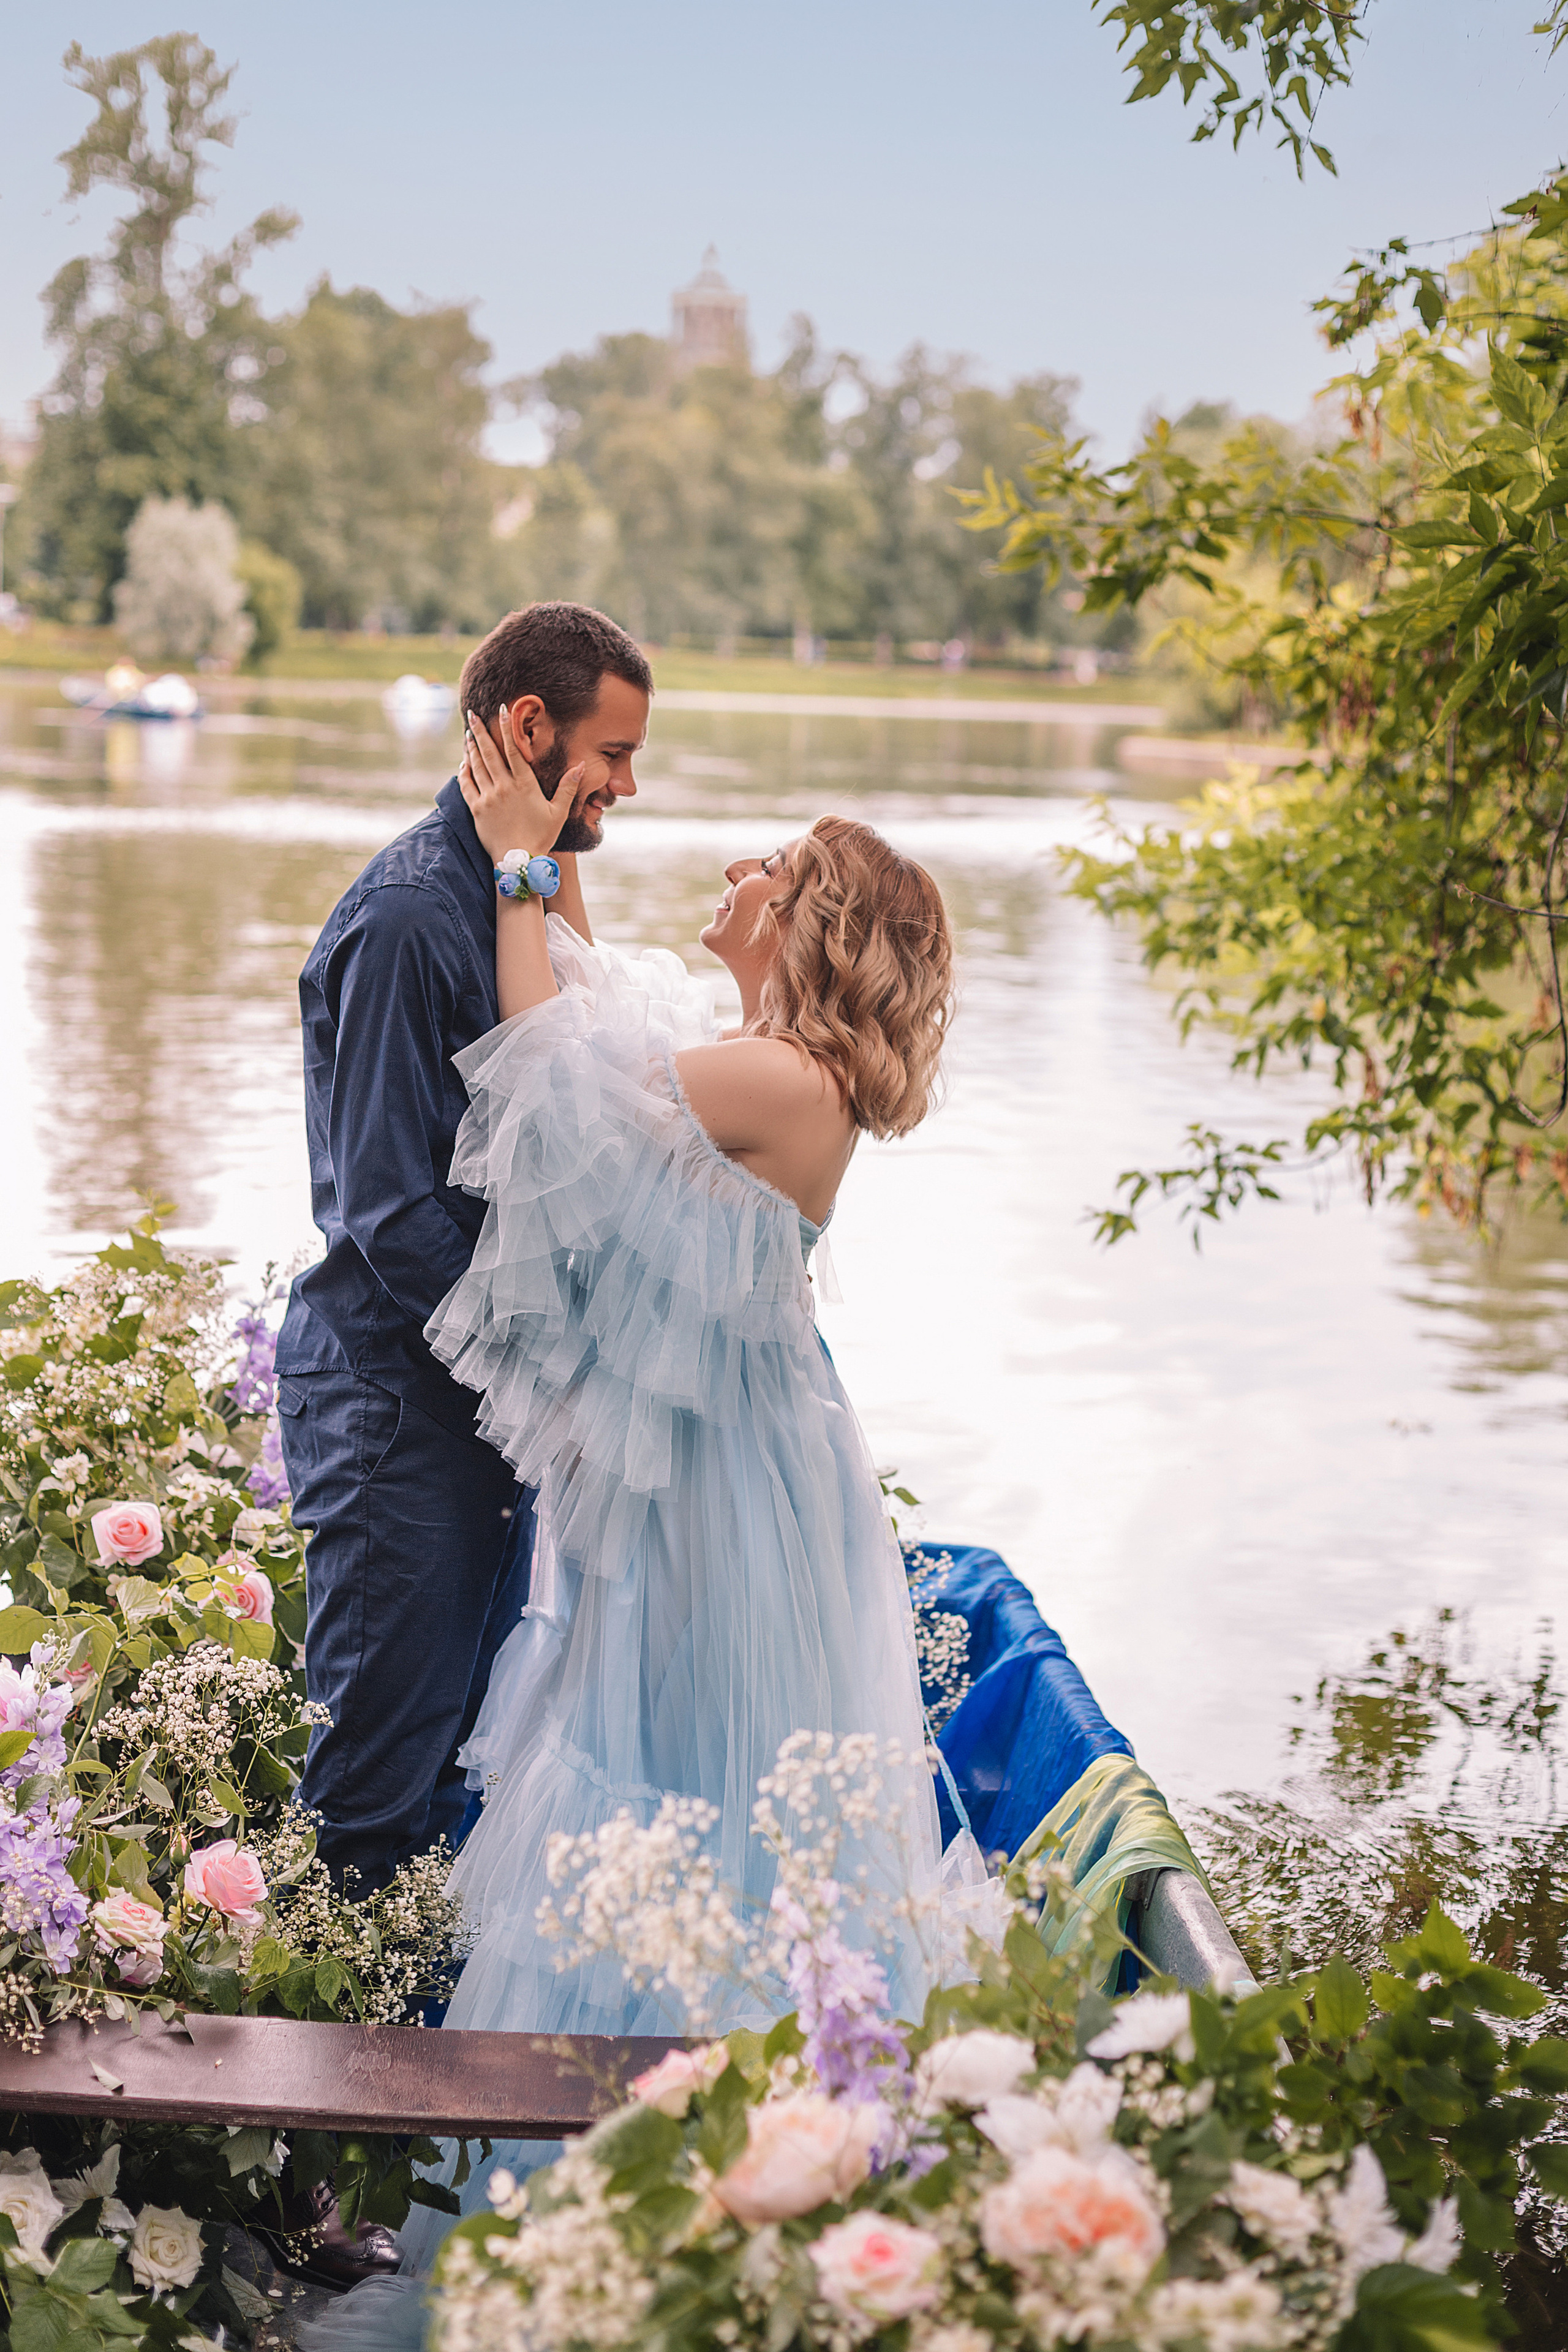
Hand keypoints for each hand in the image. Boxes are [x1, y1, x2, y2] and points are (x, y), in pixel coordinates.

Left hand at [459, 708, 578, 863]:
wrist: (519, 861)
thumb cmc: (541, 837)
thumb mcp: (559, 812)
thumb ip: (568, 787)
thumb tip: (581, 765)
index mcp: (524, 785)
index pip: (514, 749)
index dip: (508, 727)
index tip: (503, 709)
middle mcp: (504, 787)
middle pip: (489, 752)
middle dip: (480, 731)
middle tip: (472, 714)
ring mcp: (488, 798)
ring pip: (476, 766)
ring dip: (471, 748)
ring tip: (468, 734)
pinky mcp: (476, 809)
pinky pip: (466, 785)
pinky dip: (464, 771)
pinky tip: (464, 762)